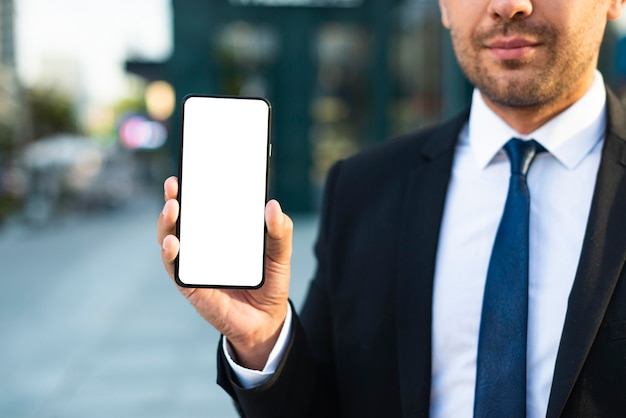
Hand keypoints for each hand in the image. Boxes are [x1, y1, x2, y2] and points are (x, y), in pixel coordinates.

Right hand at [157, 176, 292, 369]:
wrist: (266, 320)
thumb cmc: (269, 282)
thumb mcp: (280, 254)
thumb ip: (279, 232)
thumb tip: (272, 205)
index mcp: (222, 232)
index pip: (205, 205)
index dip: (196, 187)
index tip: (192, 169)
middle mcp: (203, 245)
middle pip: (182, 218)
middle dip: (175, 198)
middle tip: (176, 183)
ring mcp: (194, 264)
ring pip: (171, 239)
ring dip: (167, 222)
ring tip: (172, 207)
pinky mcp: (190, 285)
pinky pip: (175, 268)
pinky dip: (170, 254)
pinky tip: (173, 242)